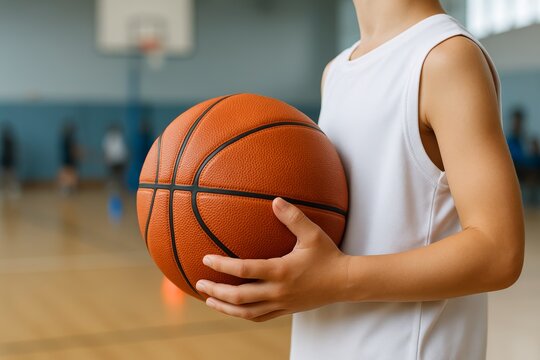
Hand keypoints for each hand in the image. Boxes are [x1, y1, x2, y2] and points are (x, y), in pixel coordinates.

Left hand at [196, 197, 349, 321]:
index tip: (206, 260)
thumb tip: (275, 200)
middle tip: (200, 284)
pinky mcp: (285, 311)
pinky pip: (259, 317)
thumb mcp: (312, 233)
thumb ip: (293, 217)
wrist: (345, 282)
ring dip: (224, 307)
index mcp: (280, 271)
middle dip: (216, 292)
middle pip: (238, 297)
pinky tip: (233, 309)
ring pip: (246, 312)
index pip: (244, 270)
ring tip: (209, 301)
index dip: (222, 265)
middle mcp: (278, 291)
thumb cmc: (328, 255)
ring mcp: (281, 303)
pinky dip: (242, 315)